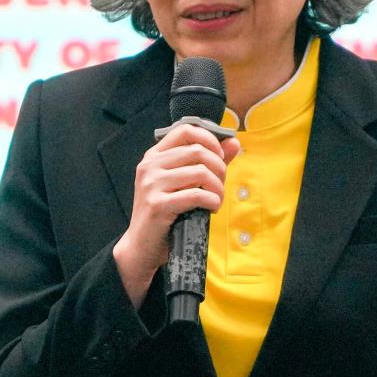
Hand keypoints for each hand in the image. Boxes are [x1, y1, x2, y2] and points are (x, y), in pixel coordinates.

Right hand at [112, 122, 240, 307]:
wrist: (142, 245)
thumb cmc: (165, 213)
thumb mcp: (184, 184)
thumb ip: (208, 161)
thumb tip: (234, 142)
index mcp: (154, 156)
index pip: (186, 130)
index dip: (210, 139)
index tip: (221, 156)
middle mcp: (150, 166)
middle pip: (198, 151)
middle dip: (219, 168)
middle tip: (221, 185)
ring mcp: (151, 185)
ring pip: (200, 172)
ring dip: (218, 187)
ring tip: (217, 199)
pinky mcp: (157, 205)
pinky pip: (197, 195)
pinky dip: (212, 201)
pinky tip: (212, 208)